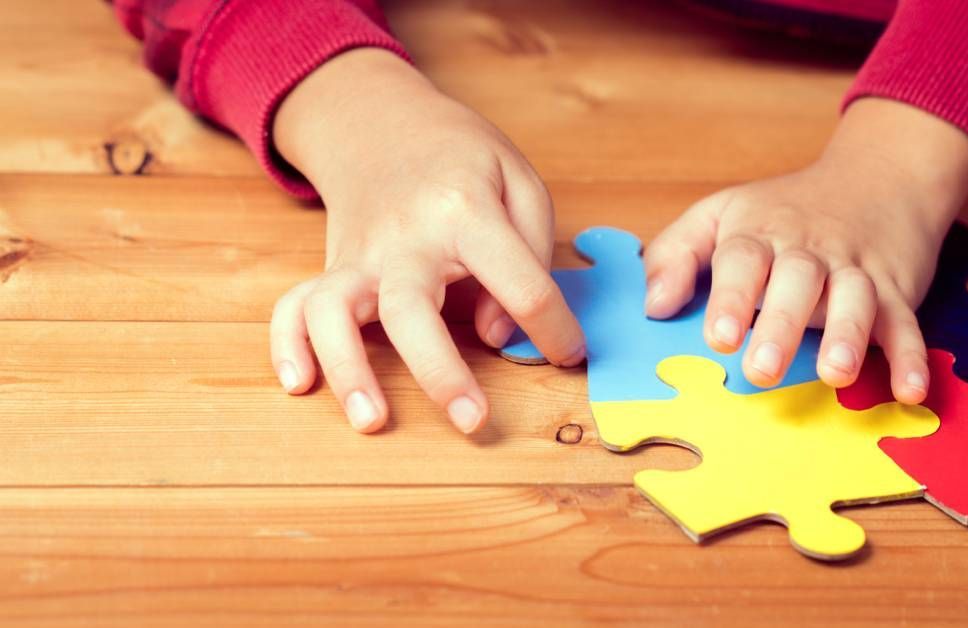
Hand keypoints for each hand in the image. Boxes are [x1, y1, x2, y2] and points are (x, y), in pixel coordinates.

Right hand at [269, 49, 583, 433]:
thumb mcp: (518, 180)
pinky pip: (294, 306)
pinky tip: (298, 384)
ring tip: (371, 420)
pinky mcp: (332, 267)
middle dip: (441, 372)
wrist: (382, 119)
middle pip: (410, 309)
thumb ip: (529, 255)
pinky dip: (287, 345)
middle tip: (473, 422)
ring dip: (348, 369)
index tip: (569, 354)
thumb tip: (498, 333)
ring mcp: (360, 255)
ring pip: (336, 313)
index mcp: (464, 211)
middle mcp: (404, 237)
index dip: (552, 328)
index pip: (518, 283)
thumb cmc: (460, 157)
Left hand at [642, 98, 967, 403]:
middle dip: (780, 325)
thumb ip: (677, 254)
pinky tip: (911, 391)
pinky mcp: (897, 289)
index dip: (730, 297)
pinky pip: (906, 322)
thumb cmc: (782, 210)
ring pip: (854, 297)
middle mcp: (808, 250)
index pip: (742, 259)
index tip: (717, 337)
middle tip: (762, 369)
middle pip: (796, 280)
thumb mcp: (721, 215)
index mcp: (758, 232)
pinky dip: (913, 356)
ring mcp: (855, 269)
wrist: (878, 176)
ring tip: (835, 373)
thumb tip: (653, 306)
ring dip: (846, 335)